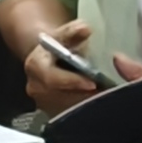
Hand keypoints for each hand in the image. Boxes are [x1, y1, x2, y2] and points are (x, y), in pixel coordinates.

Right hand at [17, 16, 141, 116]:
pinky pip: (69, 114)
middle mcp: (35, 87)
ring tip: (105, 96)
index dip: (73, 81)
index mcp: (35, 66)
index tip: (93, 82)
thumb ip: (75, 31)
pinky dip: (85, 108)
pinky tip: (97, 100)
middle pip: (61, 97)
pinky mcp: (50, 111)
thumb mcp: (66, 33)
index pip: (52, 79)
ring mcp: (42, 102)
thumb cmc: (60, 45)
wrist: (48, 56)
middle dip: (84, 95)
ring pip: (67, 108)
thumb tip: (85, 29)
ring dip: (86, 103)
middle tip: (106, 93)